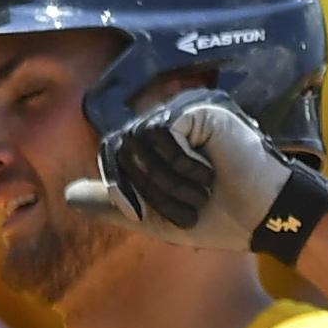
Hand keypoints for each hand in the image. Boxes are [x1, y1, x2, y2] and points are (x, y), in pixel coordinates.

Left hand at [64, 90, 327, 265]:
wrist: (261, 219)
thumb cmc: (217, 218)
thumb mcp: (154, 217)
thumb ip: (112, 204)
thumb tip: (66, 195)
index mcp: (155, 142)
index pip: (112, 154)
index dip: (120, 188)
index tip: (145, 213)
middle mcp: (167, 120)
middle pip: (121, 149)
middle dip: (149, 189)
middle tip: (189, 204)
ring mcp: (184, 110)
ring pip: (139, 141)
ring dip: (168, 181)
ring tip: (202, 190)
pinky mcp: (199, 108)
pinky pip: (163, 133)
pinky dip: (182, 165)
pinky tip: (210, 173)